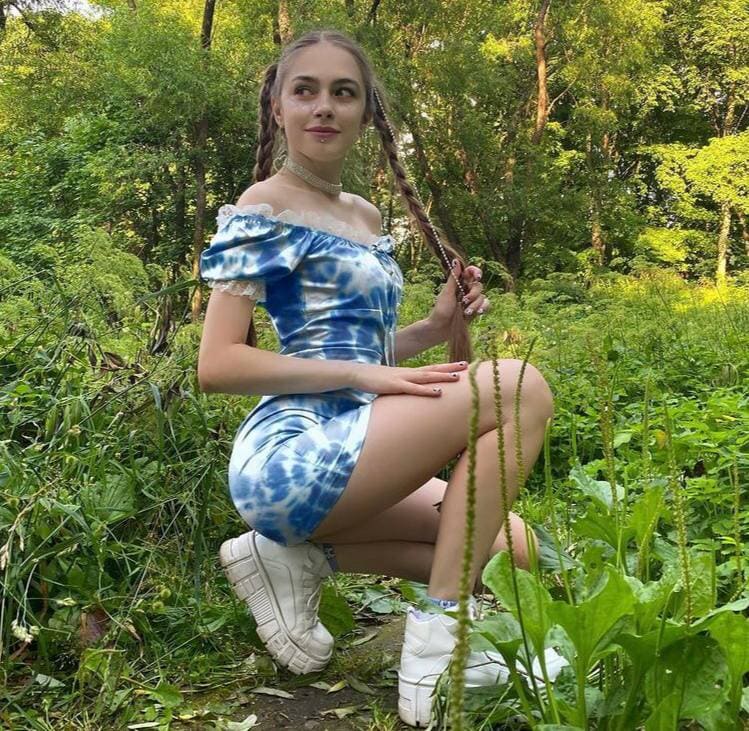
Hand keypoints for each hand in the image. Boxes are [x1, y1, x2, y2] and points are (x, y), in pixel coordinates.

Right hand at [350, 360, 468, 396]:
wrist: (357, 374)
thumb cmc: (374, 380)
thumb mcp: (392, 384)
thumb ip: (403, 387)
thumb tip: (411, 393)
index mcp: (409, 372)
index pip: (431, 368)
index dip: (447, 366)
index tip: (462, 365)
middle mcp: (409, 373)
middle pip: (434, 369)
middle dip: (451, 367)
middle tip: (468, 366)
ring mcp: (403, 378)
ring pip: (427, 377)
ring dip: (443, 376)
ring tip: (458, 377)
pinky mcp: (395, 386)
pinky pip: (414, 389)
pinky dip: (427, 390)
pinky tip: (438, 391)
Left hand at [426, 259, 489, 336]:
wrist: (441, 328)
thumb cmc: (441, 310)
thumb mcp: (447, 293)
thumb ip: (454, 278)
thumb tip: (456, 260)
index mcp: (459, 283)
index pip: (471, 272)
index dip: (476, 272)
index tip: (477, 277)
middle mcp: (467, 290)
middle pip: (478, 286)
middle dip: (473, 294)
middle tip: (464, 301)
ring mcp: (472, 300)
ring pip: (483, 296)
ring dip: (475, 304)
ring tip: (466, 312)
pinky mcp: (476, 310)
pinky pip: (486, 305)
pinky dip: (483, 308)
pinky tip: (478, 312)